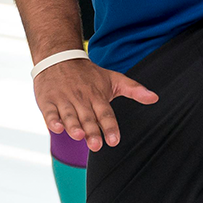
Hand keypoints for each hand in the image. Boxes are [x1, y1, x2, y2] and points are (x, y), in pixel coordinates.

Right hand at [35, 57, 156, 150]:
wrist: (59, 57)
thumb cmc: (88, 74)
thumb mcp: (113, 78)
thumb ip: (133, 89)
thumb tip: (155, 98)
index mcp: (97, 96)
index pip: (105, 113)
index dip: (109, 127)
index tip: (113, 140)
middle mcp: (81, 99)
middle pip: (87, 117)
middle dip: (91, 131)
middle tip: (96, 145)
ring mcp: (63, 99)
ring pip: (69, 115)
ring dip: (73, 125)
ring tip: (78, 136)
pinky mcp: (47, 100)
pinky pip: (49, 111)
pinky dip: (52, 119)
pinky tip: (56, 127)